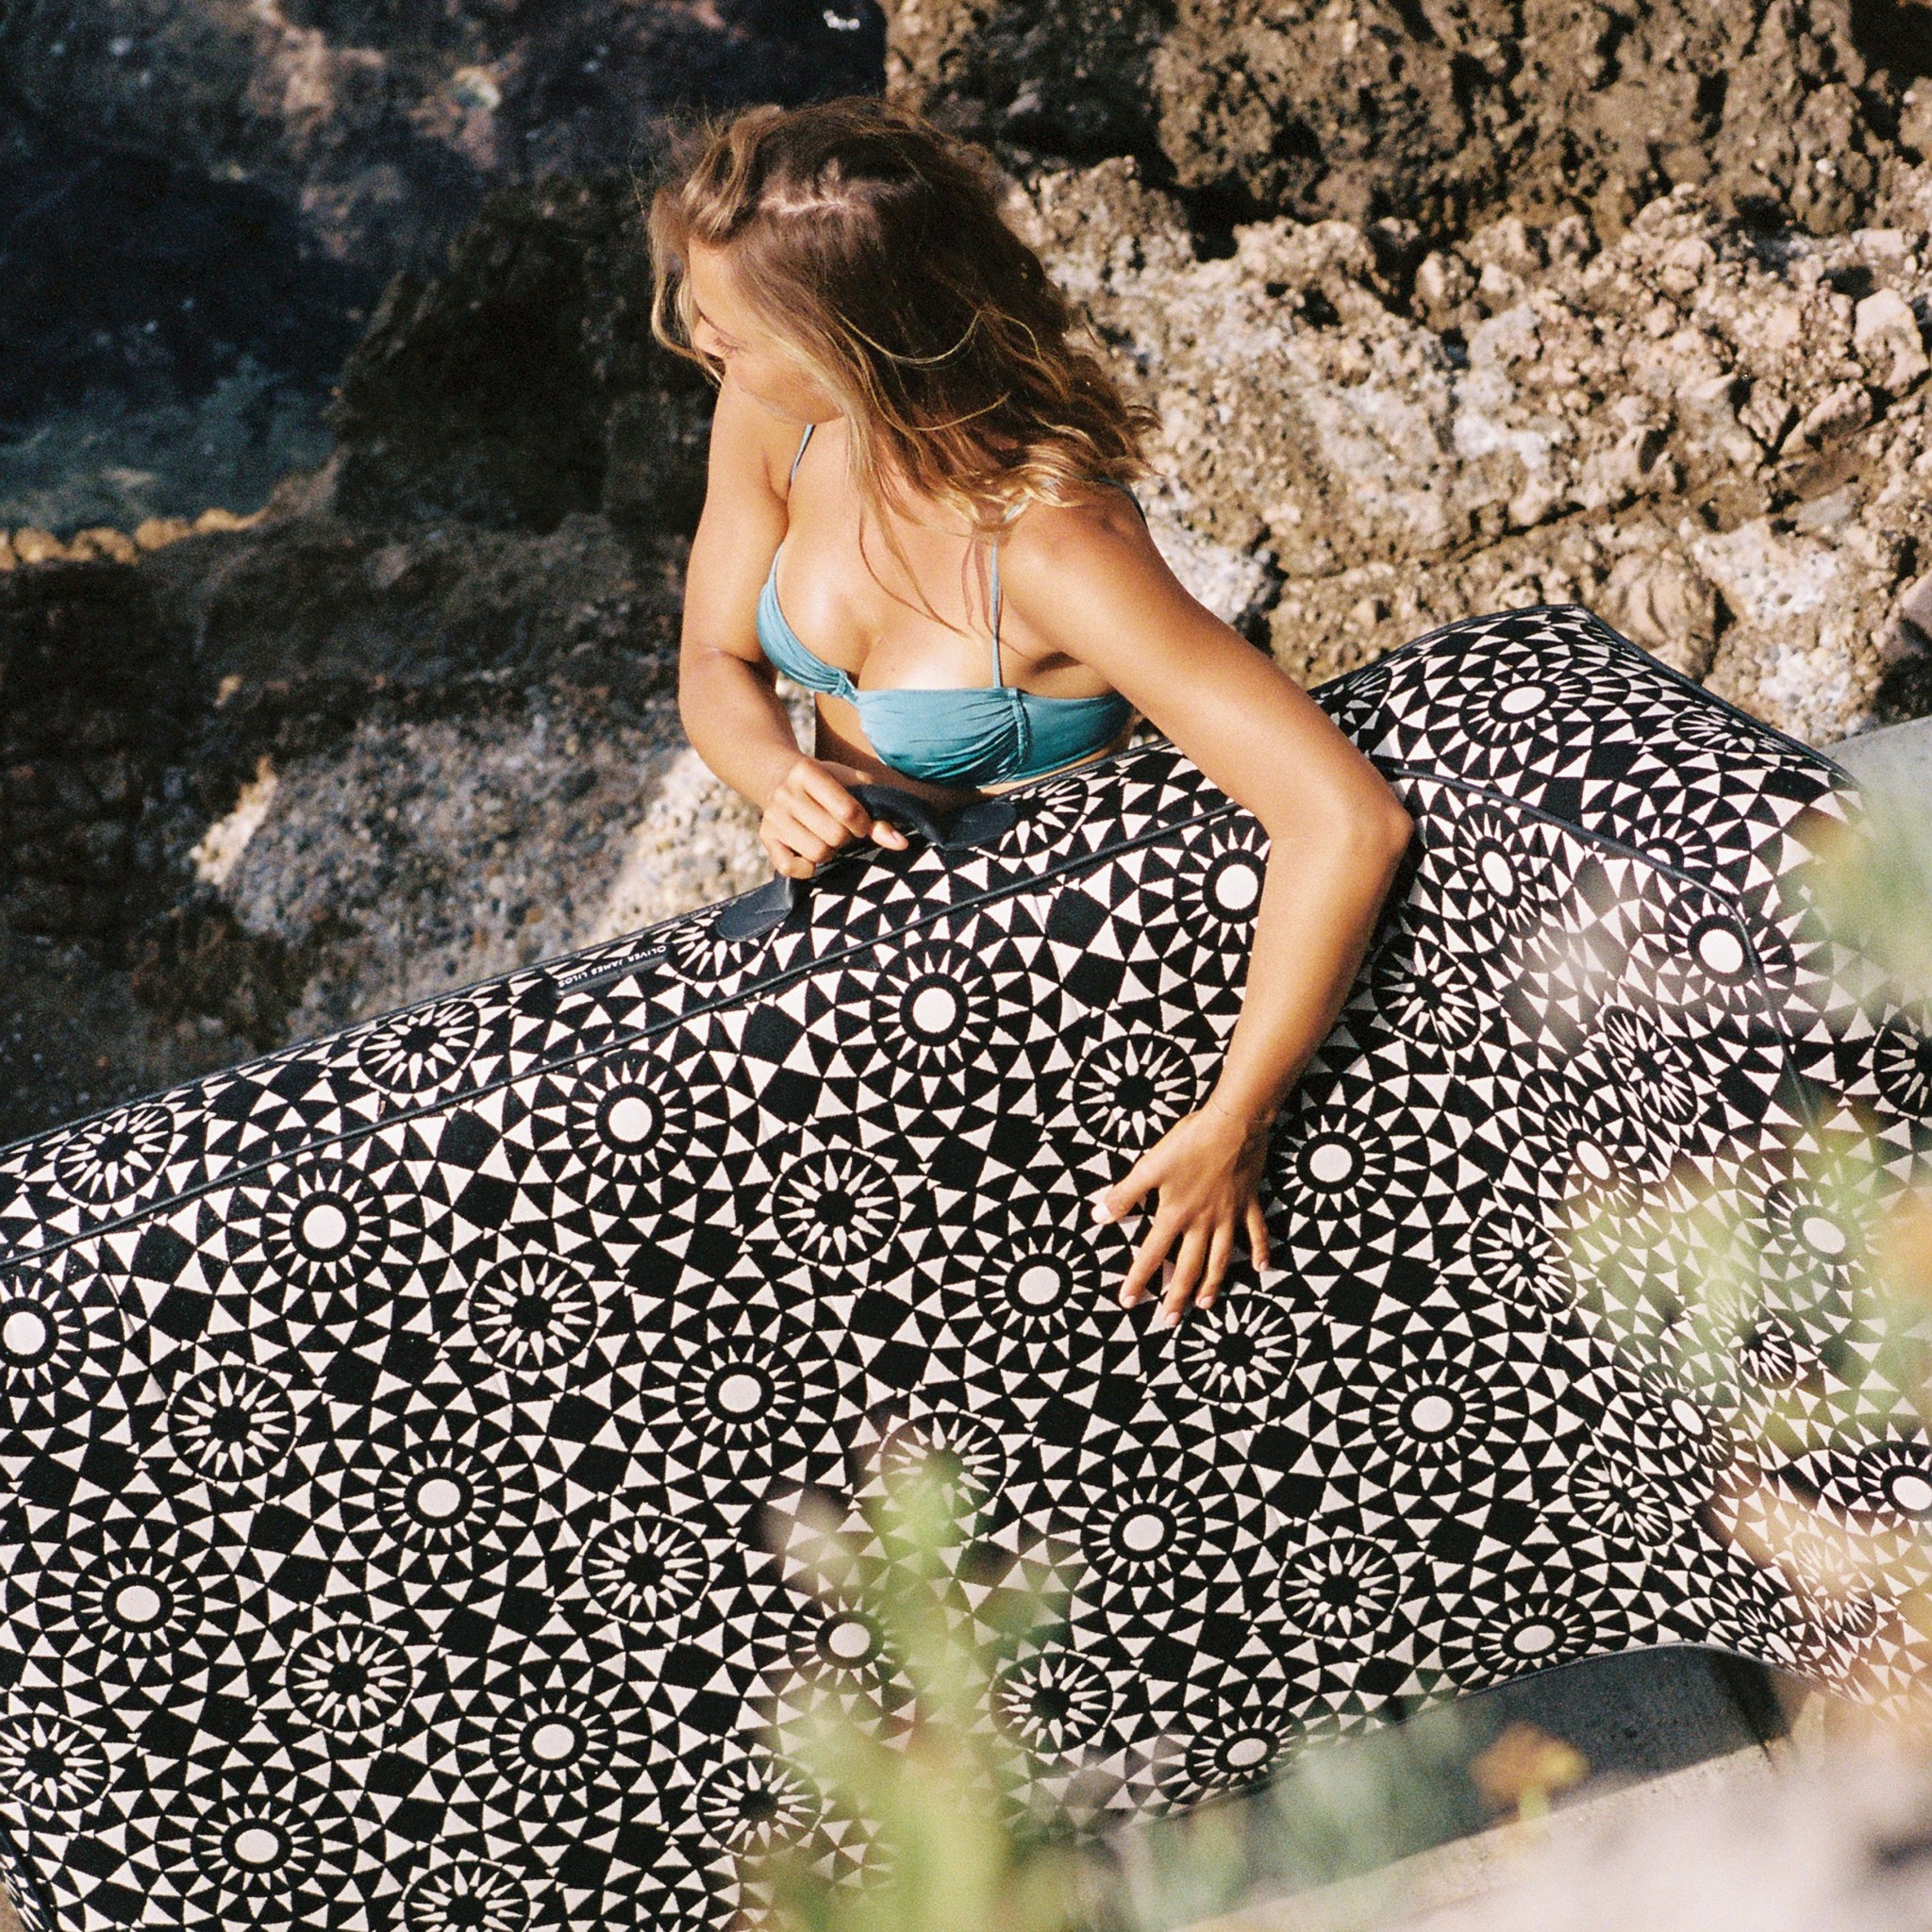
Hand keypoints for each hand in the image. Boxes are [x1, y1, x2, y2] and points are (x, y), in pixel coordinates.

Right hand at [760, 755, 910, 878]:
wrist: (778, 775)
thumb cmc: (826, 782)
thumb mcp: (851, 784)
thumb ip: (877, 811)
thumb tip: (901, 844)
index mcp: (808, 772)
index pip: (848, 811)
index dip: (863, 825)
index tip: (861, 824)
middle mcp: (786, 794)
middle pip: (834, 836)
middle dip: (845, 838)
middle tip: (840, 830)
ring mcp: (773, 817)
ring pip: (816, 853)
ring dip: (829, 852)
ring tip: (825, 838)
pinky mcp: (766, 837)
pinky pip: (789, 867)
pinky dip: (806, 868)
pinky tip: (810, 855)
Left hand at [1090, 1093, 1272, 1327]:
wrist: (1233, 1123)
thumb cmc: (1189, 1142)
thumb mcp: (1150, 1166)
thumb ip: (1124, 1194)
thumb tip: (1098, 1216)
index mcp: (1176, 1214)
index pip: (1152, 1254)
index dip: (1138, 1279)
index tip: (1127, 1302)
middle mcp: (1203, 1222)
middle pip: (1188, 1267)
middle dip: (1177, 1296)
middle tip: (1169, 1321)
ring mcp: (1229, 1215)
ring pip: (1220, 1258)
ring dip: (1213, 1283)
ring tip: (1205, 1305)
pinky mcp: (1248, 1203)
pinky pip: (1255, 1232)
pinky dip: (1259, 1250)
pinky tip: (1261, 1268)